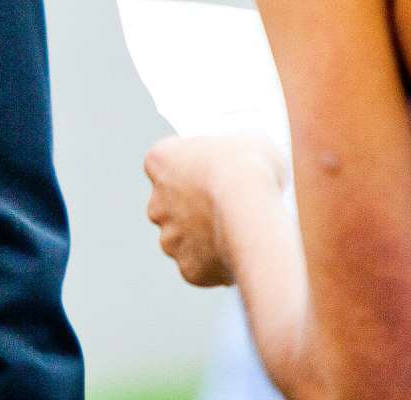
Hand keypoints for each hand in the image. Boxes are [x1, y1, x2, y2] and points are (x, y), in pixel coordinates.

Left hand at [142, 133, 288, 287]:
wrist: (254, 212)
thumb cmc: (250, 168)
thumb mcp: (250, 142)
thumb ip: (235, 153)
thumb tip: (246, 162)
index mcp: (161, 160)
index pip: (164, 163)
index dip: (188, 168)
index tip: (209, 173)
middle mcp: (156, 202)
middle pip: (169, 205)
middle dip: (193, 208)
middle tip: (225, 208)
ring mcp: (170, 238)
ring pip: (183, 240)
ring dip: (203, 239)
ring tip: (237, 235)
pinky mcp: (188, 268)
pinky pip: (200, 267)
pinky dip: (216, 265)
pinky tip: (240, 254)